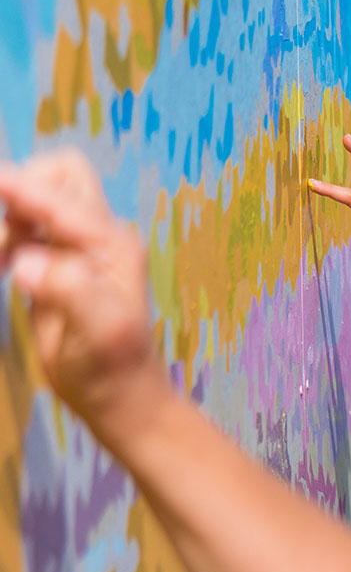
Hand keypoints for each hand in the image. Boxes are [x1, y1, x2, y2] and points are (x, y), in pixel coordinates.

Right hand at [0, 150, 170, 430]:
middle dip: (18, 193)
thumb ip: (71, 290)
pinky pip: (22, 228)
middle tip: (1, 246)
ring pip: (34, 200)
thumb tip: (28, 260)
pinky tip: (0, 267)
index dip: (22, 187)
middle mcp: (99, 237)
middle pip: (58, 176)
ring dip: (7, 218)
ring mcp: (76, 247)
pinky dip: (4, 237)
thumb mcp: (99, 331)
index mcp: (113, 246)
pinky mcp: (54, 263)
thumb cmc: (113, 367)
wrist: (117, 395)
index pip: (63, 197)